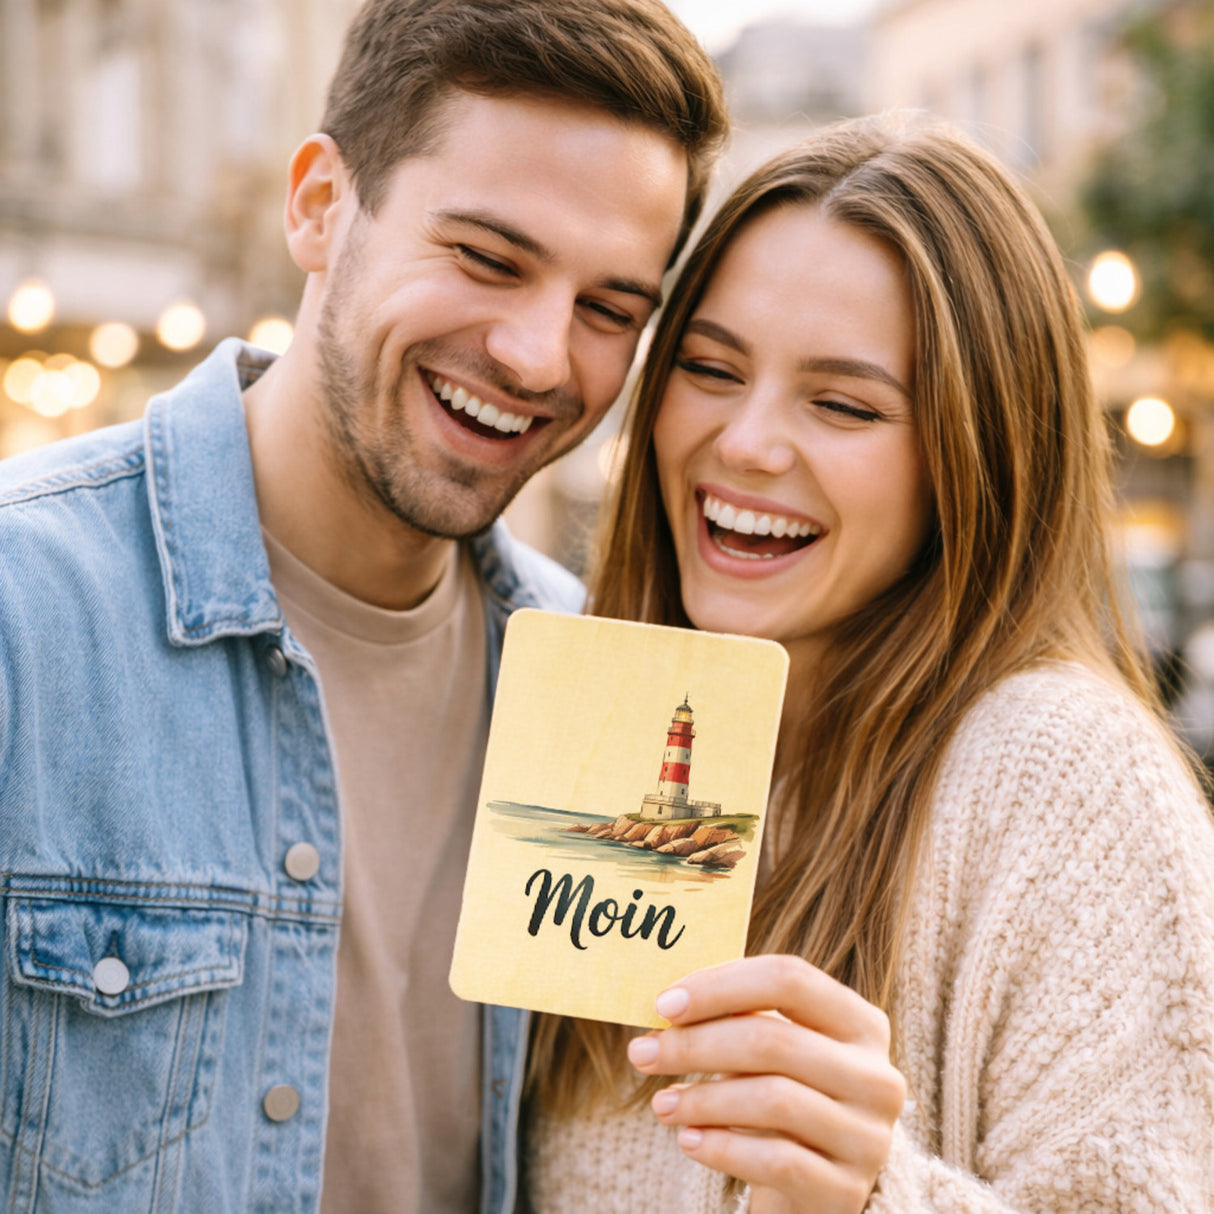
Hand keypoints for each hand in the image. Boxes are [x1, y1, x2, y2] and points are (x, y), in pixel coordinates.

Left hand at [627, 954, 904, 1213]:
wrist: (815, 1186)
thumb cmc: (781, 1097)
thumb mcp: (773, 1052)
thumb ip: (738, 1019)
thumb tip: (668, 1002)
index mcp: (861, 1022)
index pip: (790, 979)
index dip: (721, 986)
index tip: (664, 1004)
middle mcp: (876, 1075)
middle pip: (775, 1039)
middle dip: (697, 1044)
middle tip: (642, 1053)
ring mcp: (868, 1136)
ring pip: (774, 1100)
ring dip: (703, 1099)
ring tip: (662, 1103)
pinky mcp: (846, 1189)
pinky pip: (777, 1161)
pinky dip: (723, 1148)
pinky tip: (689, 1141)